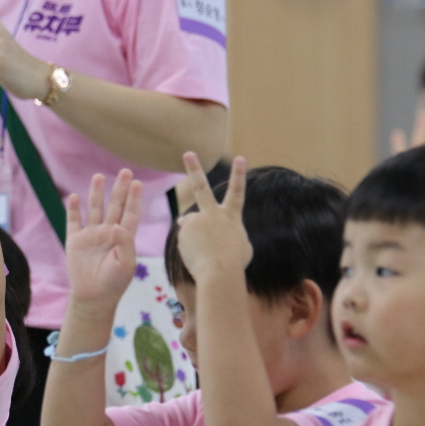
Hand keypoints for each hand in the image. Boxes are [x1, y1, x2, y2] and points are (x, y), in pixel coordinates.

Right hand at [65, 170, 143, 305]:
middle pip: (115, 206)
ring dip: (97, 193)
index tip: (137, 183)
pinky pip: (73, 222)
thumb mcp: (126, 264)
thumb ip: (124, 243)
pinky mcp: (75, 241)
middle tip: (125, 171)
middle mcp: (108, 233)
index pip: (131, 213)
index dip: (134, 199)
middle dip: (119, 189)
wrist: (94, 297)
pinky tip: (75, 196)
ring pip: (95, 209)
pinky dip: (73, 209)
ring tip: (99, 176)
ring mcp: (91, 236)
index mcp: (124, 238)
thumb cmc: (114, 283)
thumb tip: (116, 225)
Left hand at [175, 153, 249, 280]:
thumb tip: (209, 231)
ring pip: (190, 224)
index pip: (237, 192)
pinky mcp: (184, 231)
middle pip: (201, 186)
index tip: (240, 158)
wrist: (220, 272)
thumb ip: (227, 233)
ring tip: (203, 252)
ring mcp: (197, 220)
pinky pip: (184, 238)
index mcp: (231, 216)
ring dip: (194, 236)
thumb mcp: (240, 246)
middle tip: (188, 153)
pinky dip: (189, 248)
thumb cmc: (234, 263)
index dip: (239, 175)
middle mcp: (212, 213)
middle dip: (194, 168)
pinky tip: (196, 256)